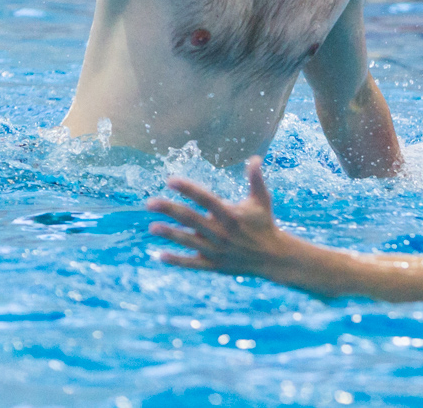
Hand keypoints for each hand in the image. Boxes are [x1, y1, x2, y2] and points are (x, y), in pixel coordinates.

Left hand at [146, 157, 297, 277]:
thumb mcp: (262, 200)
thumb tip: (254, 157)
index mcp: (231, 215)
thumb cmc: (264, 224)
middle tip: (149, 203)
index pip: (206, 199)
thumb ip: (256, 179)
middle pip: (191, 219)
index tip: (170, 180)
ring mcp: (217, 250)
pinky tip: (160, 255)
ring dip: (170, 234)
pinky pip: (192, 263)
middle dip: (169, 210)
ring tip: (152, 227)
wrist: (272, 257)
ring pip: (189, 241)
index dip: (188, 189)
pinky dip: (177, 260)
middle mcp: (222, 232)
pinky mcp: (214, 265)